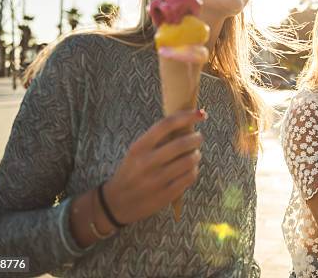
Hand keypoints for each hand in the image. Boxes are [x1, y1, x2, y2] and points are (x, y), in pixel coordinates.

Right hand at [104, 109, 206, 225]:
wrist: (117, 203)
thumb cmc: (131, 172)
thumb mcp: (136, 152)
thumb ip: (157, 139)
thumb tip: (186, 124)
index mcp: (139, 147)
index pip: (167, 124)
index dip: (187, 116)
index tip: (200, 114)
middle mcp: (147, 162)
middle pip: (182, 143)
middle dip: (196, 138)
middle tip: (198, 138)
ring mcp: (157, 180)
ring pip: (189, 161)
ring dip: (196, 155)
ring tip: (194, 155)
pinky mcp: (165, 195)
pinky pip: (189, 177)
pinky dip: (194, 170)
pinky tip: (190, 169)